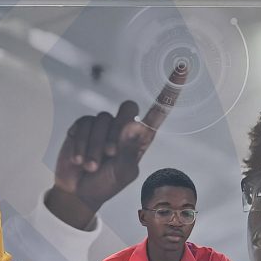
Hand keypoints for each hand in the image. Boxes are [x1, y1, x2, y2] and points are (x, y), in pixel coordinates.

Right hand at [46, 63, 188, 228]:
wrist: (78, 193)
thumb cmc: (105, 185)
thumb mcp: (122, 174)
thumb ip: (130, 150)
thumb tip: (135, 124)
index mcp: (141, 138)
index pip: (158, 110)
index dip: (170, 89)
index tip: (183, 67)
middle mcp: (123, 127)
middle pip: (127, 108)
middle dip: (116, 132)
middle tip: (109, 155)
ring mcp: (103, 125)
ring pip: (102, 118)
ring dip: (94, 146)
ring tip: (90, 166)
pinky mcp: (83, 126)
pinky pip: (83, 124)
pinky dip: (80, 144)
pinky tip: (78, 159)